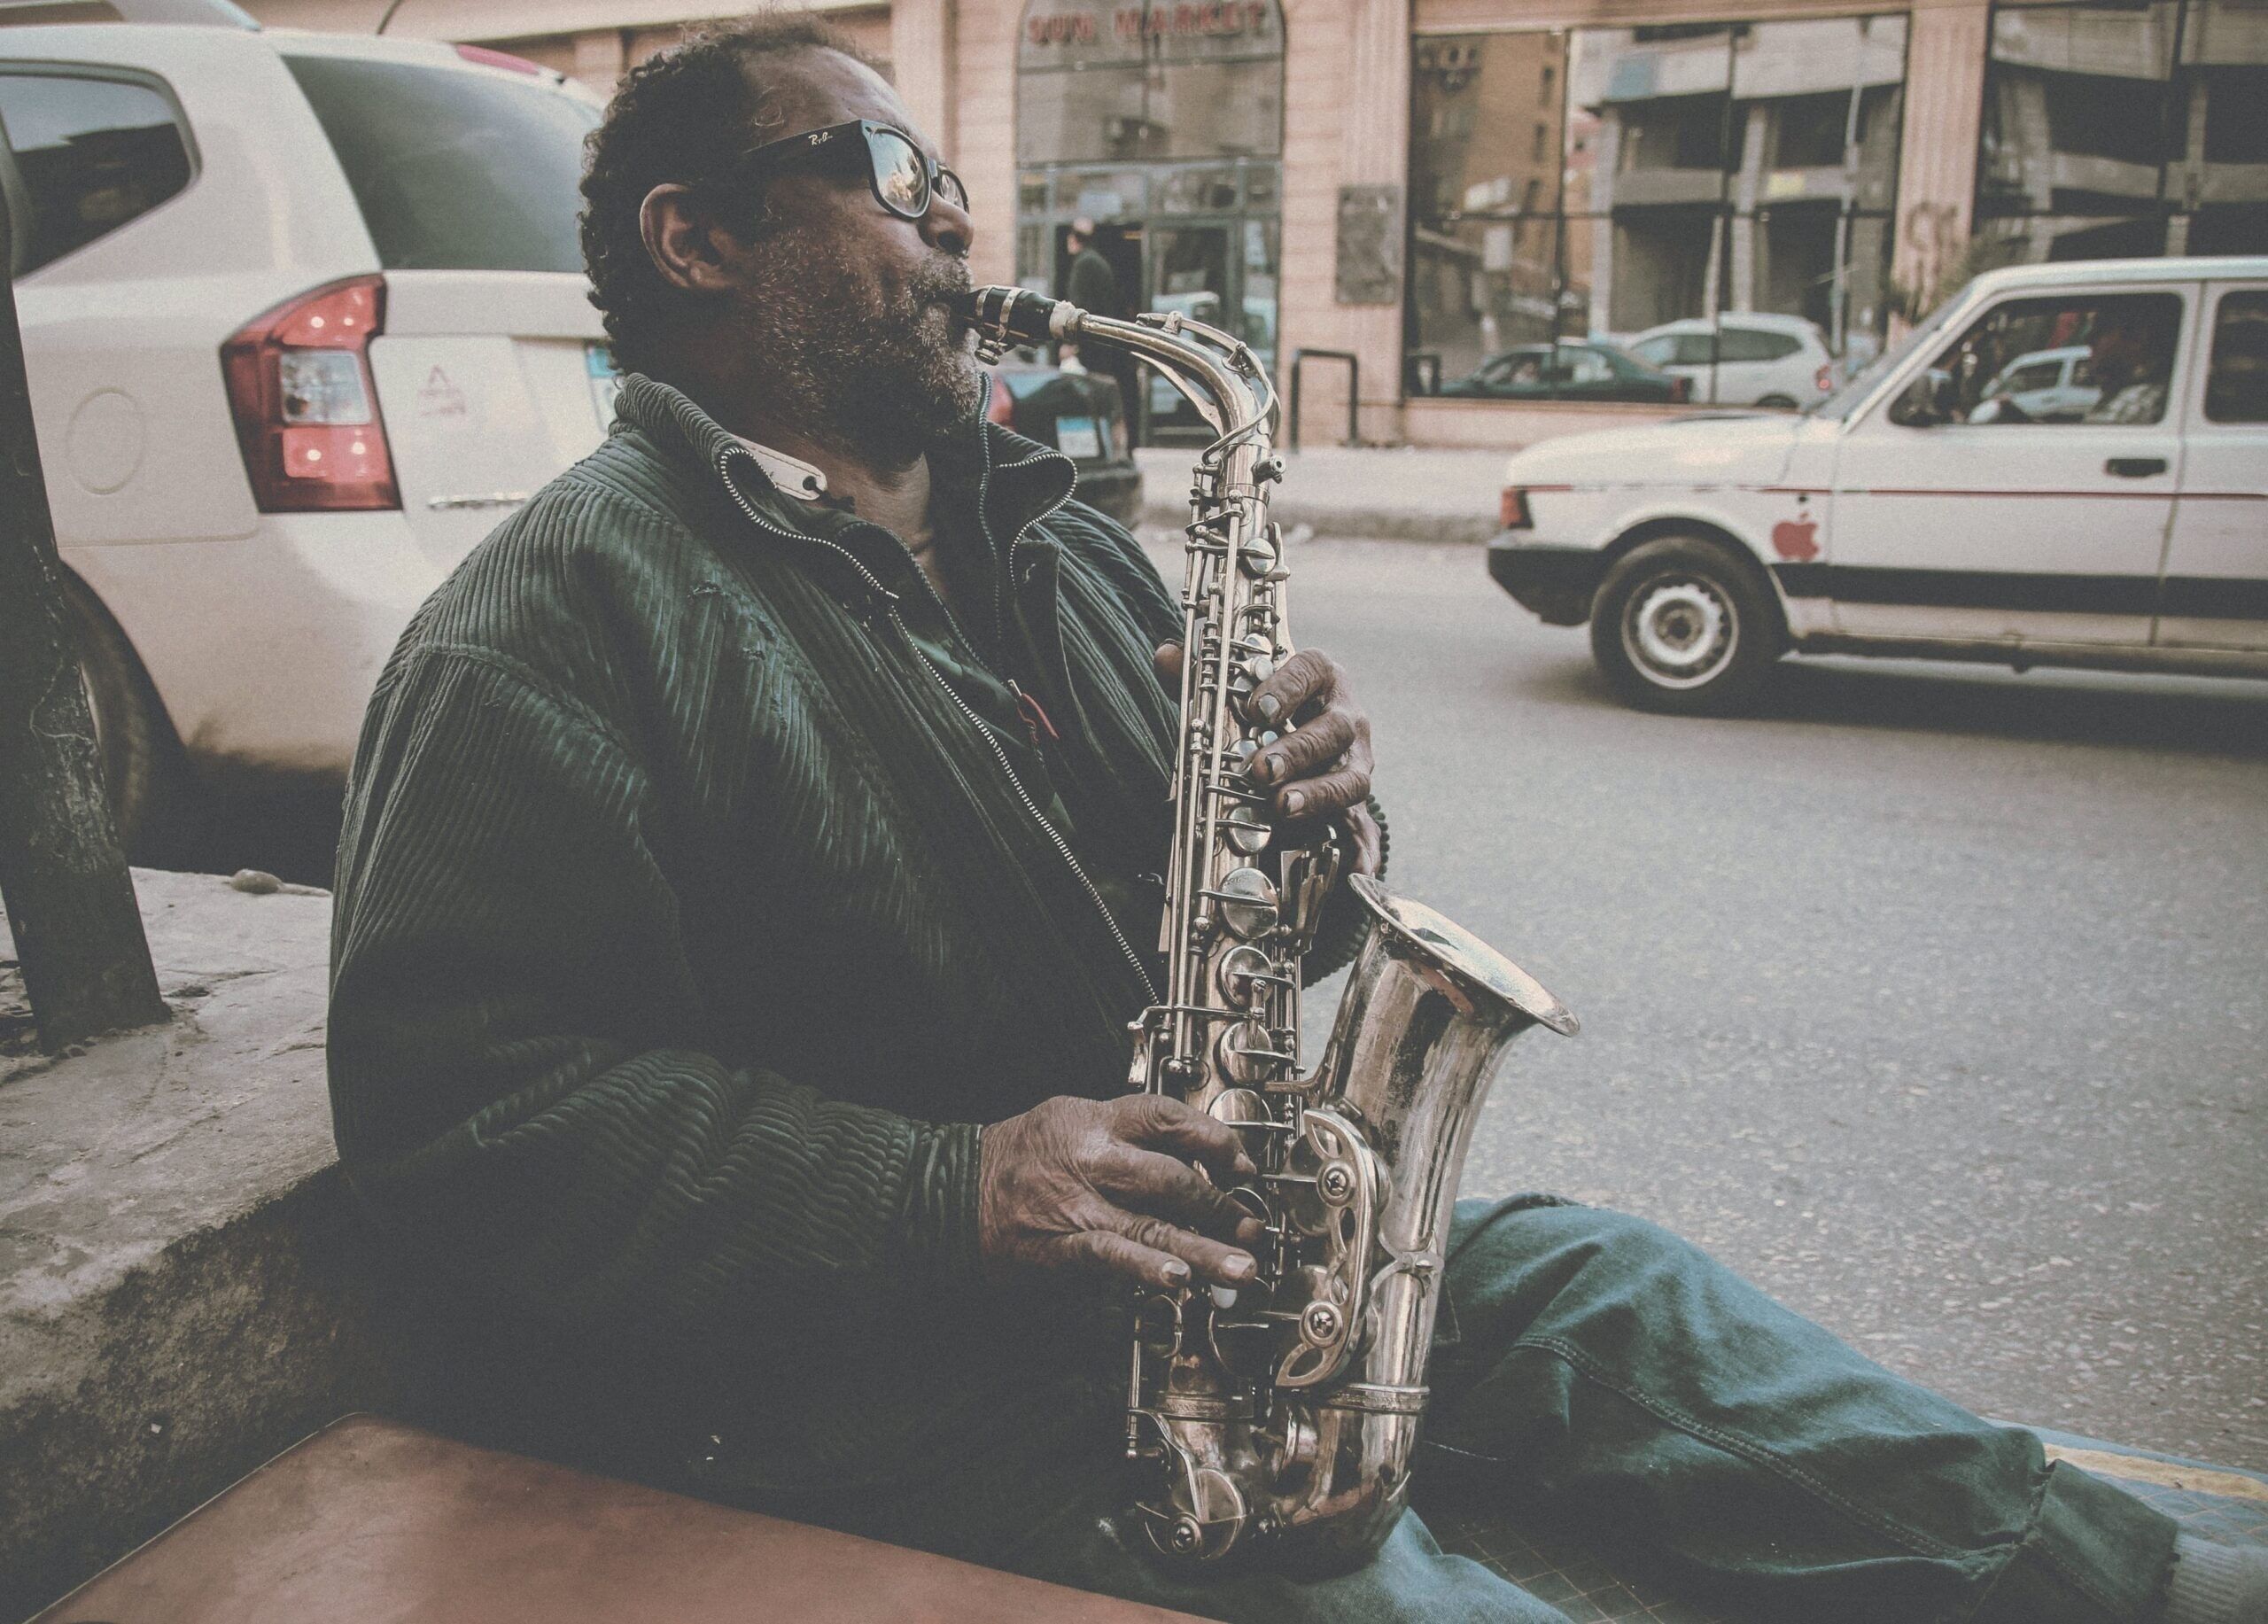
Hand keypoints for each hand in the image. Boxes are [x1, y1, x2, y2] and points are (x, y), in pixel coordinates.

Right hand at [978, 1094, 1265, 1289]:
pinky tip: (1175, 1281)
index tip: (1242, 1164)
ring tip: (1240, 1267)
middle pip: (1171, 1177)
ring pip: (1151, 1225)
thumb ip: (1124, 1134)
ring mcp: (1076, 1204)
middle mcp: (1092, 1158)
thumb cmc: (1017, 1156)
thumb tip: (1189, 1156)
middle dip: (1219, 1205)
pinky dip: (1143, 1270)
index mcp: (1096, 1119)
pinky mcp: (1059, 1245)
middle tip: (1250, 1227)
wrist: (950, 1191)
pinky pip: (1109, 1257)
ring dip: (1202, 1250)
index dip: (1214, 1139)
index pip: (1167, 1117)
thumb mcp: (1069, 1119)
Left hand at [1155, 644, 1380, 874]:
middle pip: (1334, 730)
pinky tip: (1353, 870)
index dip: (1288, 686)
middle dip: (1297, 750)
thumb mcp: (1233, 696)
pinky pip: (1366, 834)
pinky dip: (1364, 852)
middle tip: (1260, 769)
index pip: (1312, 669)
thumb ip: (1202, 678)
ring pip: (1350, 780)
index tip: (1258, 708)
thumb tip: (1167, 656)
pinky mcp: (1358, 809)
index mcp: (1320, 682)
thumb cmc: (1266, 717)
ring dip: (1319, 795)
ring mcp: (1355, 767)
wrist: (1304, 755)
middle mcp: (1346, 721)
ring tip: (1282, 806)